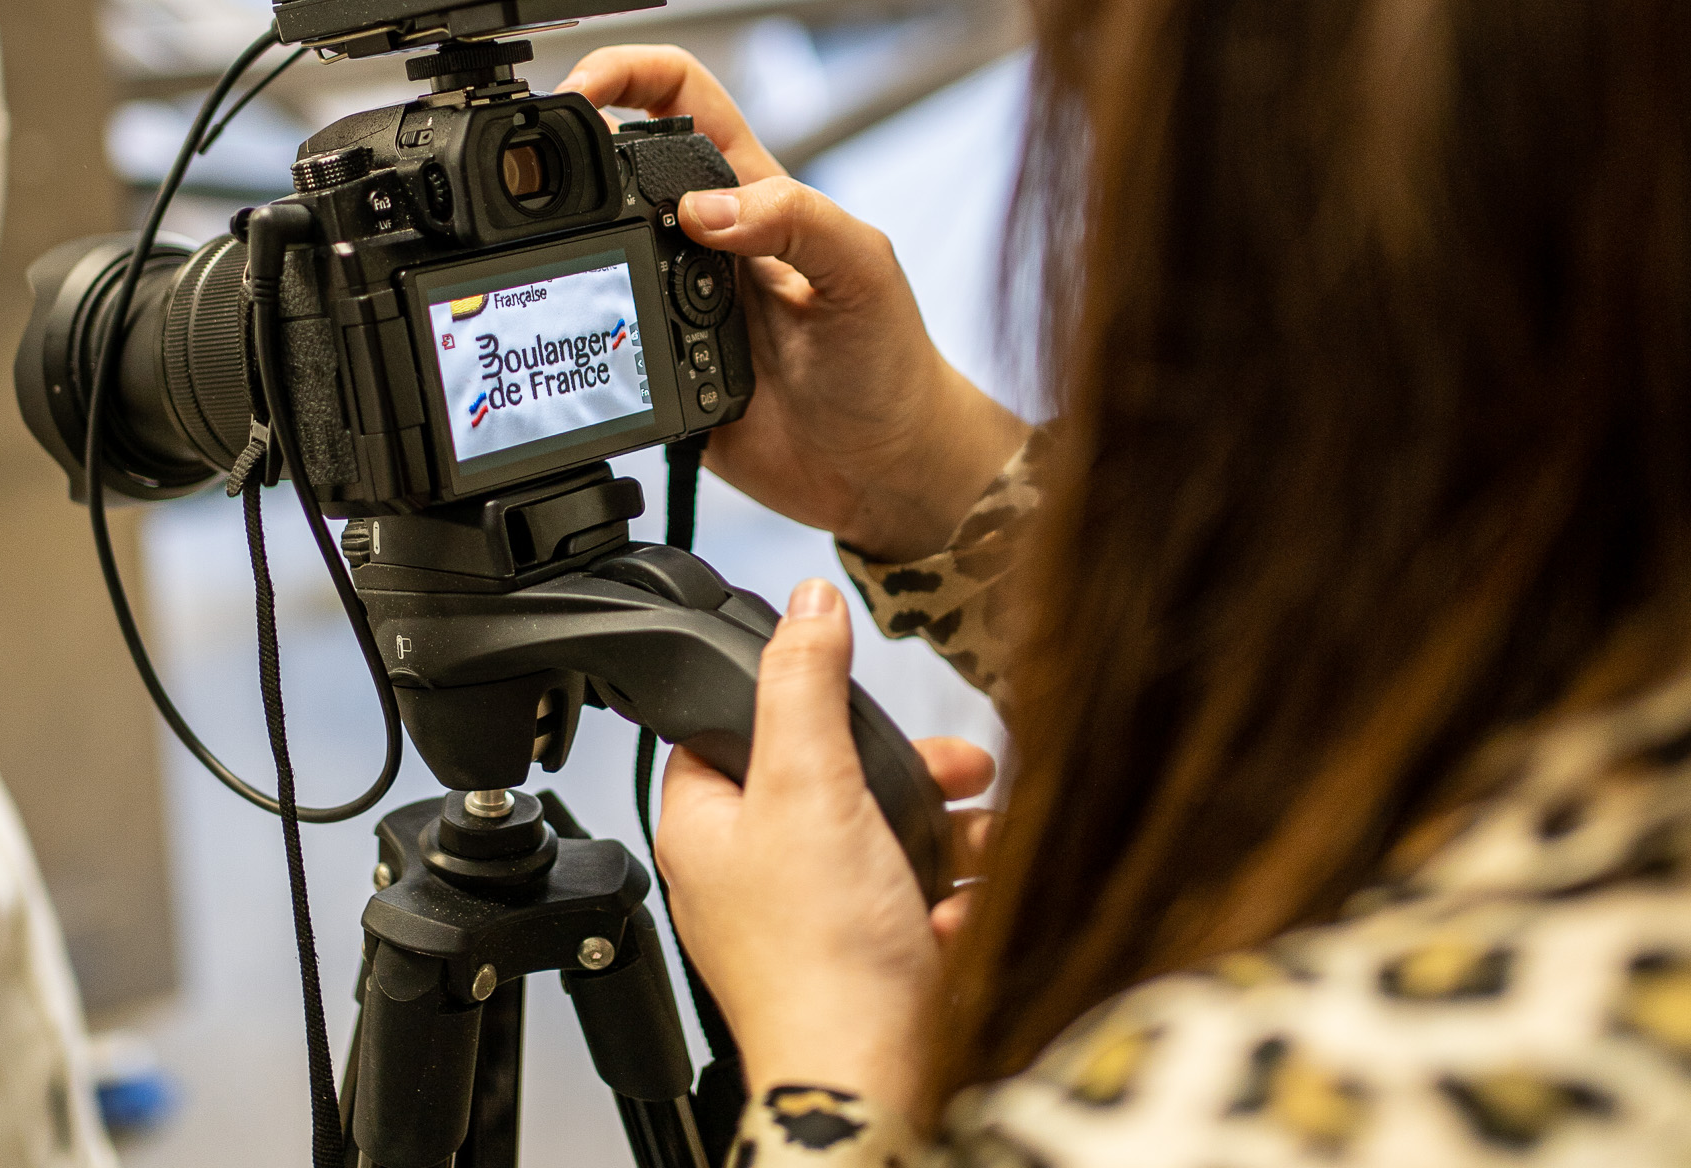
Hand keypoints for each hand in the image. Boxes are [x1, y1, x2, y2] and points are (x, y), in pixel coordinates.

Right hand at [558, 45, 1027, 558]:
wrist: (883, 470)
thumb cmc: (890, 359)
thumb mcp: (861, 269)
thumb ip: (797, 218)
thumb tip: (704, 210)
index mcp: (752, 190)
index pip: (676, 97)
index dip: (625, 72)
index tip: (580, 85)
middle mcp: (703, 239)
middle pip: (614, 169)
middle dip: (572, 158)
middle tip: (544, 180)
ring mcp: (671, 302)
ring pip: (592, 252)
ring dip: (568, 251)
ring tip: (563, 263)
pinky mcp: (653, 368)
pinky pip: (595, 341)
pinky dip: (577, 334)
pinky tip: (583, 340)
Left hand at [656, 579, 995, 1110]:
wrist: (874, 1086)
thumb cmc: (820, 956)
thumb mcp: (810, 784)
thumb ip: (805, 684)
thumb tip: (804, 603)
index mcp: (707, 827)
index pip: (731, 728)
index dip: (793, 700)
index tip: (846, 687)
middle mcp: (747, 874)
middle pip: (827, 780)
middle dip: (904, 771)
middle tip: (954, 768)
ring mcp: (805, 922)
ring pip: (880, 840)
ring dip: (943, 833)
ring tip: (984, 835)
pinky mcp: (860, 964)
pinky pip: (912, 905)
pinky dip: (949, 898)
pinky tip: (966, 907)